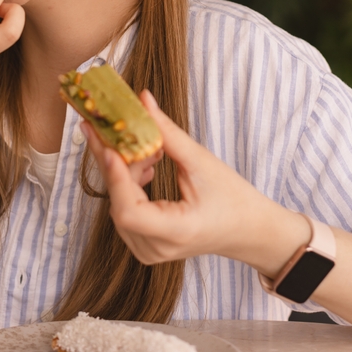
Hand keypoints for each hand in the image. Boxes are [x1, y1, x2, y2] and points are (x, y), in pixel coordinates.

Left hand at [83, 90, 306, 273]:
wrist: (247, 229)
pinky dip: (130, 183)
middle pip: (119, 204)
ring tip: (149, 149)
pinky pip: (126, 209)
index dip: (115, 178)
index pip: (129, 211)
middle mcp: (156, 248)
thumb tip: (142, 100)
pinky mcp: (144, 244)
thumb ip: (167, 133)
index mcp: (176, 231)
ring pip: (119, 204)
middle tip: (104, 127)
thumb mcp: (201, 162)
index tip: (109, 146)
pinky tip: (147, 164)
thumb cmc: (231, 198)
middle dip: (114, 163)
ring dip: (125, 171)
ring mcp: (148, 251)